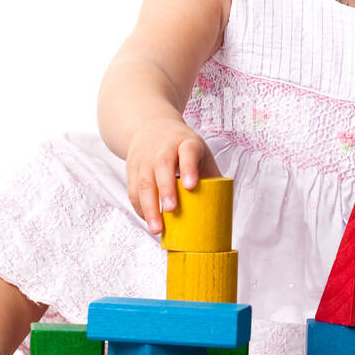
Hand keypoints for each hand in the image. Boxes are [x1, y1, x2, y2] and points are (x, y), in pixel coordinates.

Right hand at [126, 119, 222, 234]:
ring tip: (157, 228)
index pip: (187, 152)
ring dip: (149, 206)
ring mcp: (144, 157)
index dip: (189, 168)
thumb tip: (222, 206)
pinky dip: (140, 207)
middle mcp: (163, 148)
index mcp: (185, 142)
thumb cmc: (181, 145)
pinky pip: (133, 190)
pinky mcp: (132, 168)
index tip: (191, 185)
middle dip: (166, 188)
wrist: (152, 127)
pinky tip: (148, 220)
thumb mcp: (199, 151)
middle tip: (171, 209)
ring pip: (143, 181)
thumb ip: (210, 174)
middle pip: (162, 166)